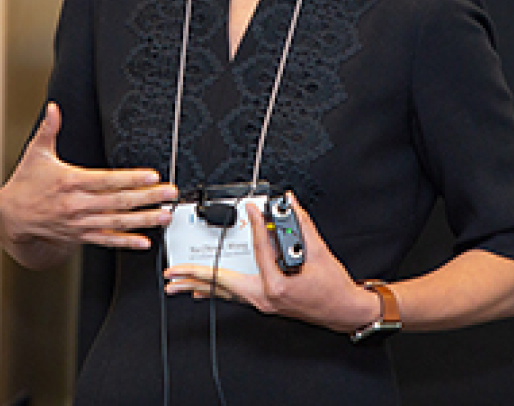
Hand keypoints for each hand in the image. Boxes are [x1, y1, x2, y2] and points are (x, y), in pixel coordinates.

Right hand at [0, 102, 176, 262]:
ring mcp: (80, 222)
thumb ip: (49, 129)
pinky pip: (106, 239)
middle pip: (118, 201)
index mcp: (70, 181)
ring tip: (164, 216)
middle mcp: (77, 204)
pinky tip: (143, 241)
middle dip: (148, 198)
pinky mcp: (80, 235)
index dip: (132, 179)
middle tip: (169, 194)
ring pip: (117, 222)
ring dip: (143, 220)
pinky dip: (125, 241)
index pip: (107, 180)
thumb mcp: (36, 153)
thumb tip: (53, 108)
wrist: (12, 217)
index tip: (152, 176)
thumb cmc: (26, 183)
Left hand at [162, 193, 379, 333]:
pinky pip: (233, 295)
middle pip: (222, 283)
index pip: (257, 249)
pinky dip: (216, 290)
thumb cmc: (332, 287)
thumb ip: (300, 224)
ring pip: (223, 292)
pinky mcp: (263, 302)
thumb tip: (287, 202)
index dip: (253, 224)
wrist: (342, 310)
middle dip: (194, 276)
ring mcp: (261, 302)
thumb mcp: (319, 251)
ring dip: (198, 286)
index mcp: (276, 284)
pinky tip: (202, 290)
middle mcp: (264, 296)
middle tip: (172, 272)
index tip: (247, 207)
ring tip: (176, 284)